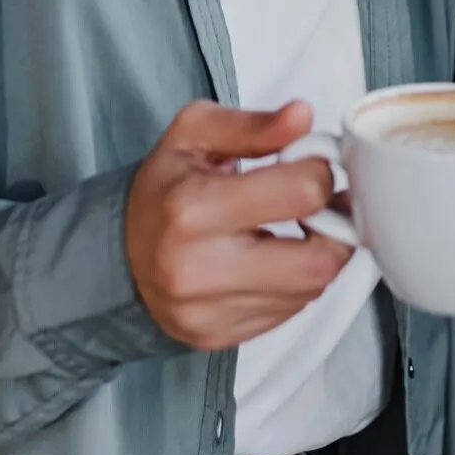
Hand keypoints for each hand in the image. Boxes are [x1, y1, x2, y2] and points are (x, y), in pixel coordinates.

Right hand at [125, 99, 352, 349]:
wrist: (118, 256)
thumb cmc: (163, 188)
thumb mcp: (194, 135)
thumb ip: (253, 124)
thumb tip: (303, 115)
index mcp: (193, 207)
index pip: (301, 194)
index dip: (321, 173)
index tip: (311, 165)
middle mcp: (200, 269)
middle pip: (318, 260)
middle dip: (337, 228)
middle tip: (325, 206)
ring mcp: (209, 312)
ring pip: (311, 291)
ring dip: (319, 256)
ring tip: (299, 230)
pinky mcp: (218, 339)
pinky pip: (289, 313)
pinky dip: (296, 284)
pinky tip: (275, 260)